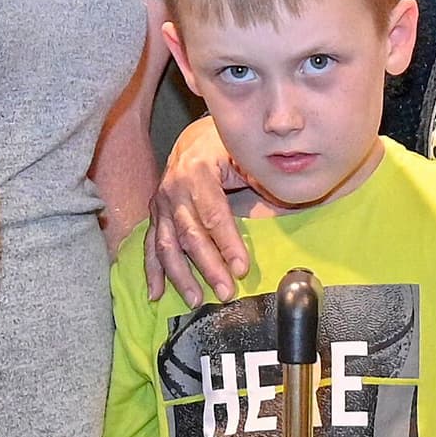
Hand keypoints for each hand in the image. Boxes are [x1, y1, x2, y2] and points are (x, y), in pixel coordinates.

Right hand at [144, 119, 257, 305]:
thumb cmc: (228, 150)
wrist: (197, 137)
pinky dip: (153, 271)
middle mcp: (173, 187)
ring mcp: (161, 203)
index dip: (228, 243)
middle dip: (208, 266)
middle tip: (225, 292)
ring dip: (180, 275)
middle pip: (190, 233)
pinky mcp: (156, 215)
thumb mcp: (247, 158)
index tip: (242, 268)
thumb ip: (262, 182)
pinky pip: (151, 245)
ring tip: (195, 299)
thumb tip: (284, 205)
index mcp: (197, 170)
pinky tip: (155, 293)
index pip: (213, 214)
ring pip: (168, 244)